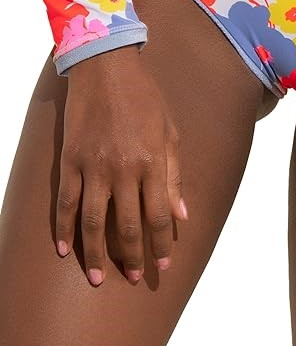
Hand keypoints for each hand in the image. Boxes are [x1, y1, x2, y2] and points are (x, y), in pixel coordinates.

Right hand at [55, 45, 187, 285]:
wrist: (107, 67)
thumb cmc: (145, 98)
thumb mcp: (170, 132)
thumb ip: (174, 175)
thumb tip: (181, 215)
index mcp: (153, 162)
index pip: (159, 216)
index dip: (161, 245)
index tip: (162, 266)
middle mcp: (124, 169)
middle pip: (129, 225)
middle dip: (133, 256)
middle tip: (135, 278)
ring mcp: (94, 166)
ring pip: (95, 221)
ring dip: (97, 254)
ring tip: (99, 278)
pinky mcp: (71, 160)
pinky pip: (66, 202)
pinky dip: (64, 228)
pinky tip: (65, 249)